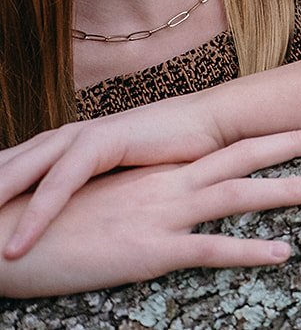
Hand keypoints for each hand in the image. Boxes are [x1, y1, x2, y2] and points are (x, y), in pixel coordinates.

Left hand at [0, 94, 231, 258]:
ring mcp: (79, 135)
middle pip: (2, 170)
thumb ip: (83, 192)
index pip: (7, 170)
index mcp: (60, 145)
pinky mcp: (101, 141)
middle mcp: (62, 137)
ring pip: (18, 177)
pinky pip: (58, 184)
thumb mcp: (114, 178)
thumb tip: (62, 225)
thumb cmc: (168, 155)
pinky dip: (36, 215)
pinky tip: (19, 244)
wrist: (213, 124)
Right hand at [0, 129, 300, 298]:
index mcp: (158, 174)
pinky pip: (210, 249)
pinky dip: (250, 250)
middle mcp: (167, 185)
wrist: (5, 235)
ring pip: (238, 194)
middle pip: (242, 157)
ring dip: (286, 191)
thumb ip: (141, 198)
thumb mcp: (107, 203)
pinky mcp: (148, 250)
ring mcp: (161, 214)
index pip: (223, 146)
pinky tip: (284, 253)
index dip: (265, 135)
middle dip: (291, 146)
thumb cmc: (51, 223)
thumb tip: (165, 198)